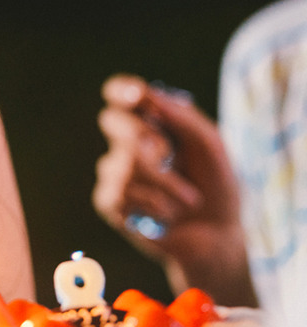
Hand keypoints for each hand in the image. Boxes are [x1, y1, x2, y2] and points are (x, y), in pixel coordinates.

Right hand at [93, 74, 255, 304]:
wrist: (217, 235)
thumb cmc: (215, 185)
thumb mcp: (210, 146)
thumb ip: (183, 117)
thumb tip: (148, 95)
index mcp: (149, 120)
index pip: (121, 93)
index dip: (122, 91)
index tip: (136, 96)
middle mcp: (127, 142)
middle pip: (113, 121)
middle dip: (141, 136)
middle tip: (166, 153)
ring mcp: (114, 171)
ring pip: (123, 163)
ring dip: (163, 183)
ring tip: (189, 199)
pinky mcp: (109, 201)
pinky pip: (119, 192)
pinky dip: (151, 203)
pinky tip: (167, 214)